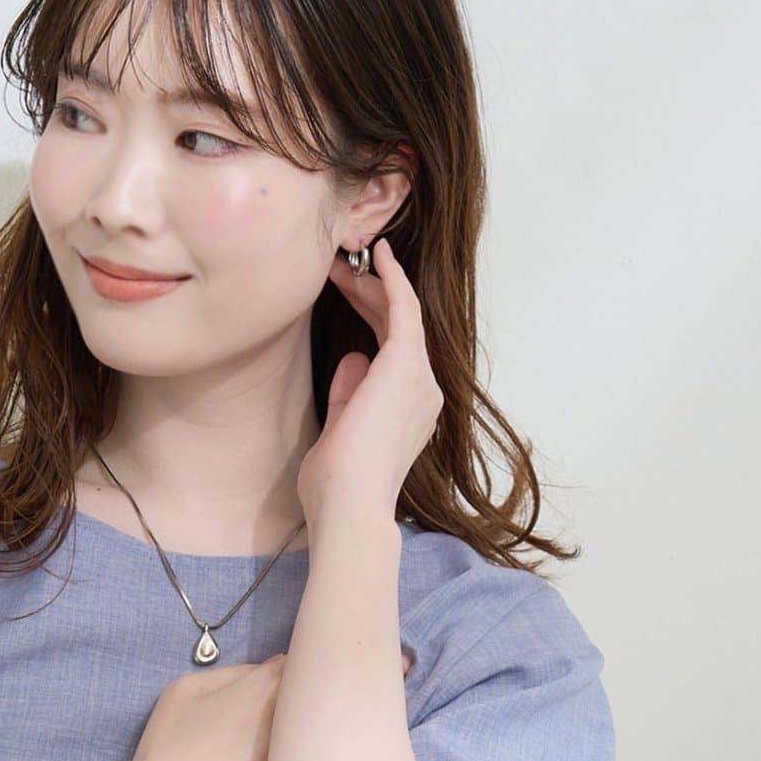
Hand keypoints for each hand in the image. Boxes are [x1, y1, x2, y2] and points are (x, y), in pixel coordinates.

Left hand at [296, 236, 443, 521]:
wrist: (349, 505)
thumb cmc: (338, 488)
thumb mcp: (341, 434)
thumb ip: (349, 397)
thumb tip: (353, 360)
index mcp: (408, 413)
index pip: (393, 355)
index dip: (372, 321)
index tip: (347, 298)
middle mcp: (422, 393)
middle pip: (400, 331)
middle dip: (371, 298)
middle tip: (341, 273)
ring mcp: (419, 378)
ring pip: (401, 317)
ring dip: (375, 286)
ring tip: (344, 264)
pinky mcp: (406, 364)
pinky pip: (403, 309)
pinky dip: (391, 279)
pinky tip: (377, 255)